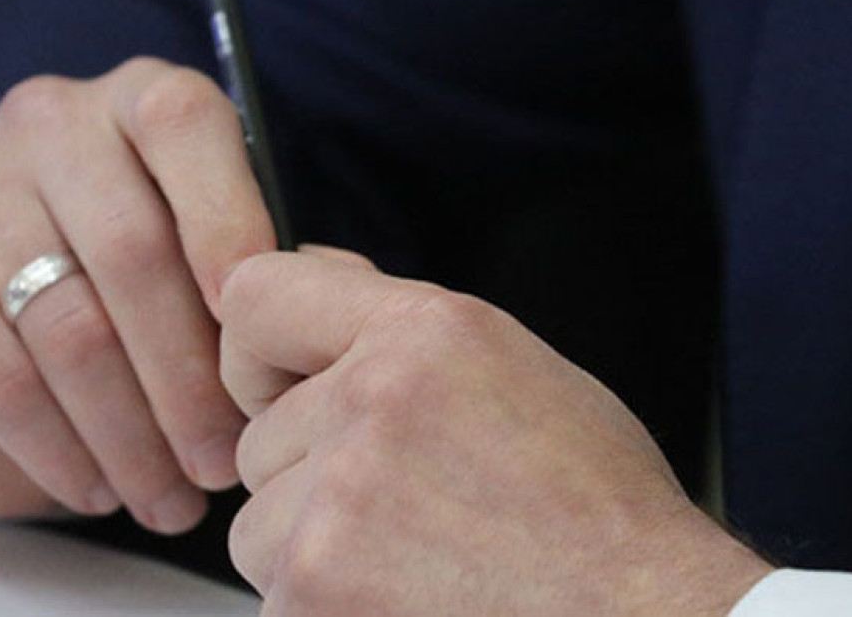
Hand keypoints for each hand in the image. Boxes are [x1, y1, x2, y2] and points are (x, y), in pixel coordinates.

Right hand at [0, 57, 273, 533]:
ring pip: (69, 329)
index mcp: (140, 99)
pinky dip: (59, 451)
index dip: (230, 225)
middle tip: (224, 465)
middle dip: (190, 379)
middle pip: (133, 251)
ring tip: (174, 500)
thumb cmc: (139, 293)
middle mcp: (48, 122)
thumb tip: (311, 323)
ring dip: (133, 436)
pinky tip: (100, 490)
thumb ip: (263, 276)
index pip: (185, 126)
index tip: (260, 333)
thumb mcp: (207, 266)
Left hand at [219, 251, 772, 615]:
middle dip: (310, 472)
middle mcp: (370, 408)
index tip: (280, 388)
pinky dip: (325, 607)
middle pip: (258, 437)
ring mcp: (334, 512)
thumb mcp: (515, 369)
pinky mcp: (311, 601)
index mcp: (424, 337)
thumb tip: (309, 268)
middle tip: (407, 505)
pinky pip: (273, 598)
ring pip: (257, 526)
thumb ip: (396, 320)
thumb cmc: (596, 510)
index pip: (255, 296)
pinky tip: (408, 602)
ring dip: (312, 547)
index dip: (258, 350)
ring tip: (414, 562)